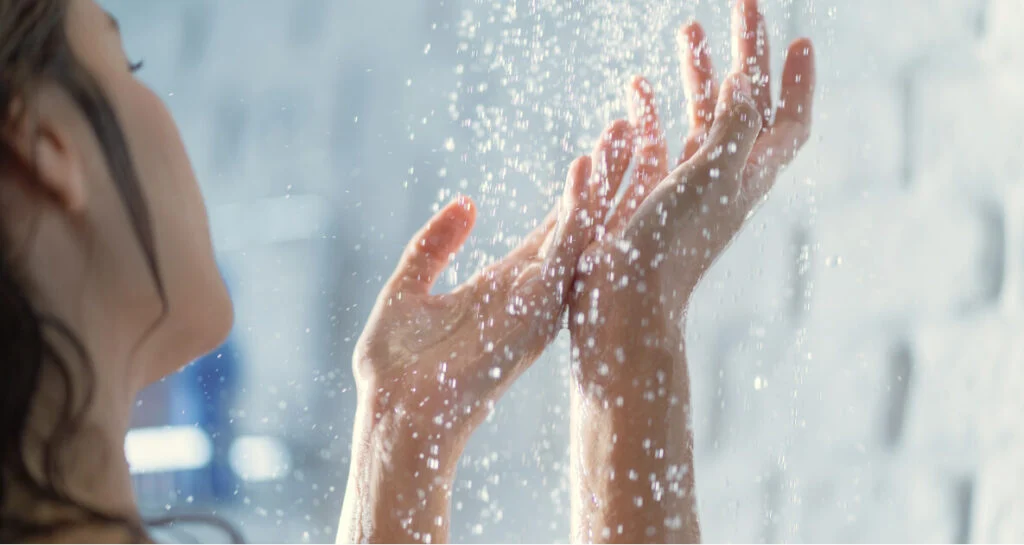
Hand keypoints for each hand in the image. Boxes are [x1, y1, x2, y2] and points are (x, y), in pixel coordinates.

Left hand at [339, 126, 634, 543]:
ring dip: (601, 186)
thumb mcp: (407, 288)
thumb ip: (435, 246)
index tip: (596, 152)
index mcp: (505, 287)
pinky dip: (576, 215)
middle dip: (604, 180)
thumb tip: (467, 202)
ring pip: (581, 235)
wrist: (395, 415)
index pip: (553, 230)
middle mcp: (530, 294)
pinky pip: (562, 256)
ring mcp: (535, 304)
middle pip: (578, 226)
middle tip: (626, 130)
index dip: (576, 192)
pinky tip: (585, 176)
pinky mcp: (531, 314)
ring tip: (621, 136)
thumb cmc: (397, 367)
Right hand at [571, 0, 815, 386]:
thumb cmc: (672, 244)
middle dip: (745, 55)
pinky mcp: (649, 196)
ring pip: (700, 117)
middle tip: (742, 5)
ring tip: (687, 30)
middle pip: (745, 106)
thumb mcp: (711, 175)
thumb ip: (732, 124)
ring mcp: (686, 187)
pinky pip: (656, 141)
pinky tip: (634, 89)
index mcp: (748, 176)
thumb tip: (747, 81)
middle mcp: (724, 178)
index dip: (797, 82)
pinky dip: (650, 110)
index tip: (799, 40)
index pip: (787, 121)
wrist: (624, 304)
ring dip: (698, 73)